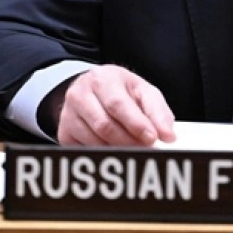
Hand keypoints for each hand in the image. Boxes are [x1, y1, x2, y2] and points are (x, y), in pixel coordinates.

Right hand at [56, 65, 175, 146]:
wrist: (91, 88)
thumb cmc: (120, 90)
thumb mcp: (142, 91)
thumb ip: (158, 111)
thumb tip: (168, 135)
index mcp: (102, 79)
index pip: (117, 104)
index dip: (136, 124)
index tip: (152, 138)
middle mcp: (79, 94)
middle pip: (104, 126)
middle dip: (129, 141)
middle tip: (147, 149)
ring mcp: (68, 114)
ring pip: (94, 141)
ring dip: (118, 150)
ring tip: (134, 149)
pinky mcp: (64, 133)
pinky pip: (85, 151)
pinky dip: (104, 154)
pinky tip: (115, 149)